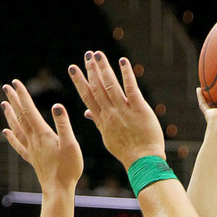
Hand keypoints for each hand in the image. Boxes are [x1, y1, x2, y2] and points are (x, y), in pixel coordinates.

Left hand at [1, 80, 82, 192]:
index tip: (16, 82)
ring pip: (17, 129)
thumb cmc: (68, 168)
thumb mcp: (71, 144)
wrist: (58, 189)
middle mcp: (34, 140)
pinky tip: (6, 131)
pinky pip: (18, 145)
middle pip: (21, 116)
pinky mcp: (32, 159)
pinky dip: (11, 137)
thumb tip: (57, 106)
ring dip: (10, 115)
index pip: (30, 110)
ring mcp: (31, 150)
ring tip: (4, 104)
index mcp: (43, 134)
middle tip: (6, 87)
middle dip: (14, 100)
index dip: (23, 95)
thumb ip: (63, 124)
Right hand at [69, 52, 163, 167]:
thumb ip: (98, 122)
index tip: (74, 68)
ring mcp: (124, 111)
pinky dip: (126, 74)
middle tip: (86, 55)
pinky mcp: (139, 109)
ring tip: (98, 55)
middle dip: (91, 71)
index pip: (88, 97)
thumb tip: (87, 113)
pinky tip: (122, 61)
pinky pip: (131, 89)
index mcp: (102, 120)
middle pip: (97, 88)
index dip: (80, 81)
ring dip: (104, 69)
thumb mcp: (108, 137)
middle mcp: (110, 113)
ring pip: (111, 86)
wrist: (142, 161)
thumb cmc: (127, 151)